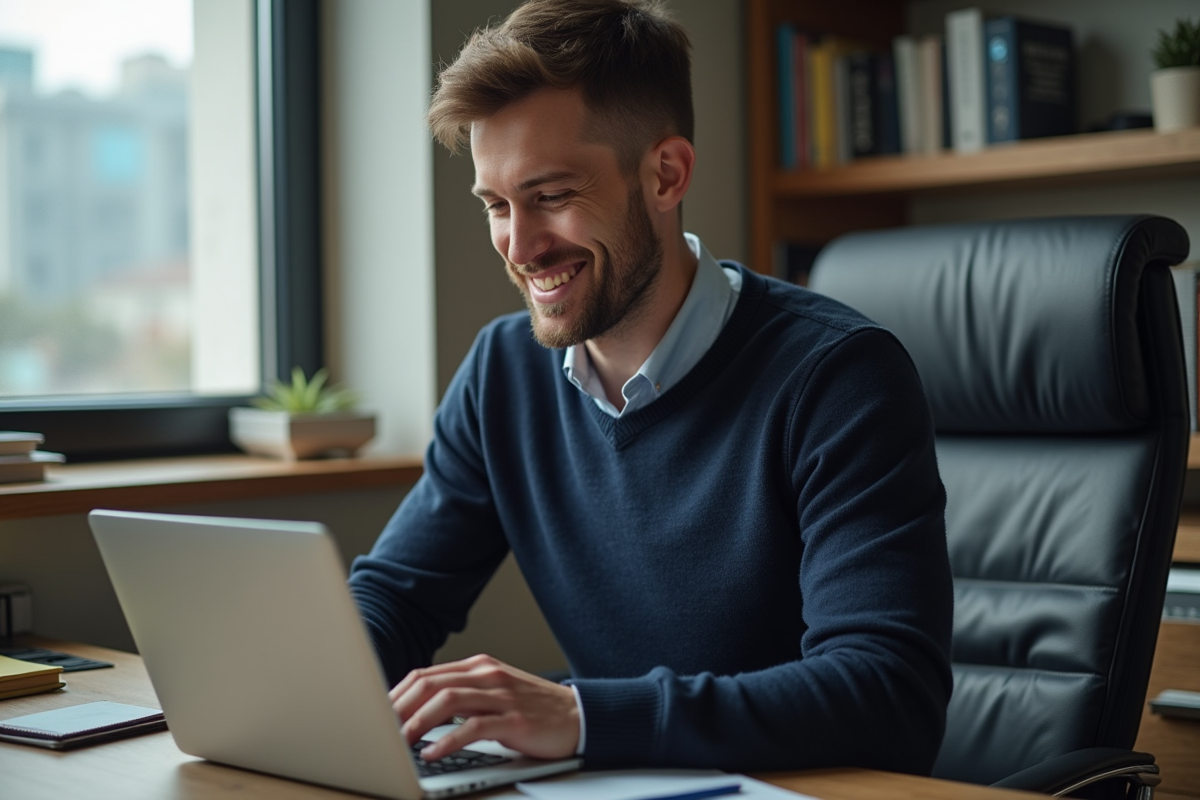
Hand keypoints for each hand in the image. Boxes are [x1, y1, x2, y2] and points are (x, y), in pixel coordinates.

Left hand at [389, 653, 578, 761]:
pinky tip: (432, 754)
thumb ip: (462, 696)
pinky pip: (473, 727)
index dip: (397, 694)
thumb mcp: (494, 694)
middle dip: (399, 708)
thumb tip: (417, 712)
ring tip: (399, 742)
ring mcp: (501, 695)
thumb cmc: (532, 709)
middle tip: (379, 729)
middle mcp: (487, 675)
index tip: (377, 715)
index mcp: (479, 667)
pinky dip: (447, 741)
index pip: (426, 675)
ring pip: (447, 701)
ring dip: (417, 723)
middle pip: (431, 684)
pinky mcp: (514, 720)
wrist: (577, 715)